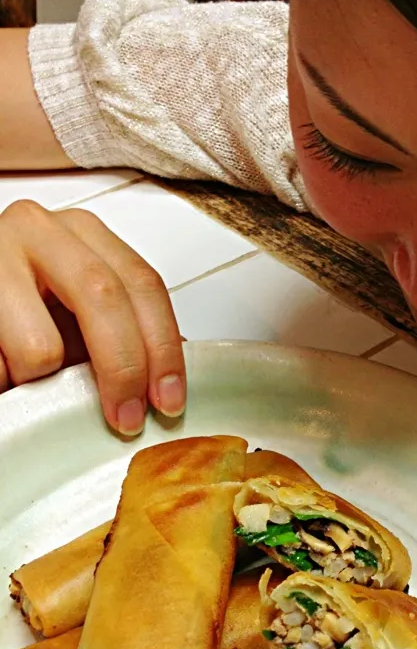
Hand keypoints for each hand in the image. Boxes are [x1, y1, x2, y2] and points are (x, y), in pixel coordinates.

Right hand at [0, 200, 185, 433]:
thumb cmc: (25, 304)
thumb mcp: (80, 307)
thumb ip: (125, 328)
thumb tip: (167, 380)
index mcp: (82, 232)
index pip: (142, 283)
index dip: (162, 347)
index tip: (168, 399)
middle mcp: (39, 230)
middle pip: (102, 297)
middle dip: (123, 369)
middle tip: (126, 417)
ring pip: (40, 346)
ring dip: (44, 381)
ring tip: (32, 377)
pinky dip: (7, 382)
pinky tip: (6, 372)